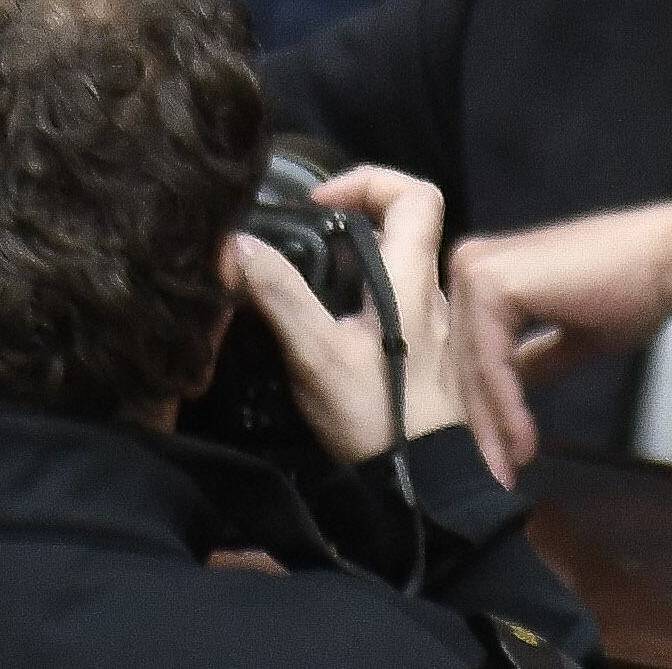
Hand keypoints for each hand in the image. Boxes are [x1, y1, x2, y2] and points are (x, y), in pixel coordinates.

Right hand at [229, 166, 461, 467]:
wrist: (426, 490)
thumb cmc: (378, 417)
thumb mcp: (316, 355)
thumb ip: (278, 295)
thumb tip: (237, 244)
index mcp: (411, 279)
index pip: (415, 195)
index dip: (368, 181)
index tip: (321, 206)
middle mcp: (431, 294)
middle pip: (403, 228)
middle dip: (352, 223)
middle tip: (305, 244)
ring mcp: (434, 328)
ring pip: (399, 269)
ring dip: (356, 265)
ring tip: (308, 289)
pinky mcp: (429, 358)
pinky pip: (398, 306)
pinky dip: (364, 301)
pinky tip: (330, 332)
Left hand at [447, 203, 671, 483]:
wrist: (666, 262)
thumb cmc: (629, 293)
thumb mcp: (570, 337)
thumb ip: (534, 362)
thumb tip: (507, 400)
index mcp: (484, 272)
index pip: (471, 351)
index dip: (483, 408)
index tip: (500, 457)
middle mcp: (469, 264)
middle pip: (465, 361)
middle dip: (482, 425)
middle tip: (497, 477)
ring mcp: (475, 271)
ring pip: (474, 367)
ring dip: (492, 426)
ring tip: (509, 471)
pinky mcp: (491, 284)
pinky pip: (492, 362)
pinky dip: (506, 407)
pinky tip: (523, 443)